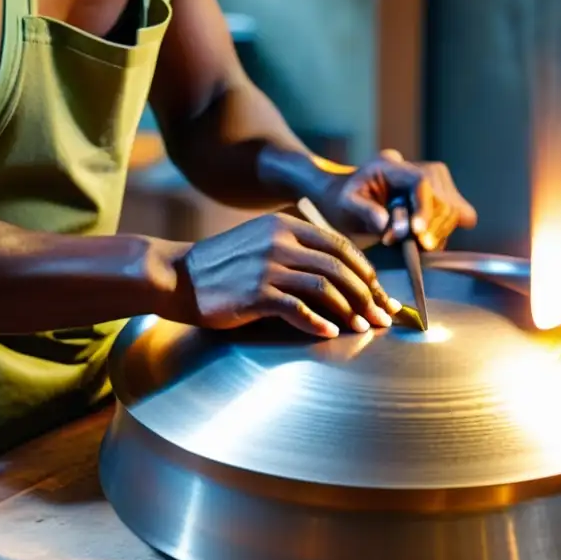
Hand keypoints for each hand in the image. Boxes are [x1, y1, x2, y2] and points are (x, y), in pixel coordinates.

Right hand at [174, 214, 400, 337]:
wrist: (178, 276)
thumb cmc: (225, 266)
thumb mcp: (263, 243)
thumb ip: (299, 252)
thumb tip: (343, 278)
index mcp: (287, 225)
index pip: (341, 247)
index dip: (367, 273)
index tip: (381, 295)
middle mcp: (280, 241)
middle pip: (339, 268)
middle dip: (367, 295)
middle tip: (382, 317)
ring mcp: (267, 266)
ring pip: (324, 288)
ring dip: (349, 311)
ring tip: (362, 328)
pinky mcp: (255, 293)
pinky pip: (297, 309)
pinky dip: (318, 323)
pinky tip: (329, 333)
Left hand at [313, 149, 476, 249]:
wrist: (353, 197)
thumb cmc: (347, 200)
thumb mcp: (346, 204)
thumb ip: (365, 211)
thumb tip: (386, 224)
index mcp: (393, 165)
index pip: (421, 181)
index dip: (423, 208)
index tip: (416, 232)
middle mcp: (421, 168)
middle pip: (442, 200)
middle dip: (427, 229)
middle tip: (399, 244)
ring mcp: (438, 180)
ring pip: (453, 211)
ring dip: (433, 234)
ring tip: (405, 243)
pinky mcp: (446, 195)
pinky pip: (458, 215)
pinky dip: (443, 232)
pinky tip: (423, 240)